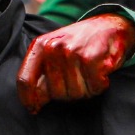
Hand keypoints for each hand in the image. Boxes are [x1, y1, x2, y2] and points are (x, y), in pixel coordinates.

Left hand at [16, 13, 134, 111]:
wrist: (109, 25)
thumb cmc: (80, 43)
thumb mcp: (55, 53)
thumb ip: (43, 76)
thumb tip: (33, 104)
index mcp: (40, 46)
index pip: (25, 80)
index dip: (28, 99)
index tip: (34, 110)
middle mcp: (53, 48)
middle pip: (55, 94)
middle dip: (69, 94)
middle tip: (78, 80)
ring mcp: (72, 53)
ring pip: (76, 94)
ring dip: (87, 90)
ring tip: (90, 74)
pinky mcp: (91, 58)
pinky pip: (94, 88)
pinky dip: (100, 85)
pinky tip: (101, 73)